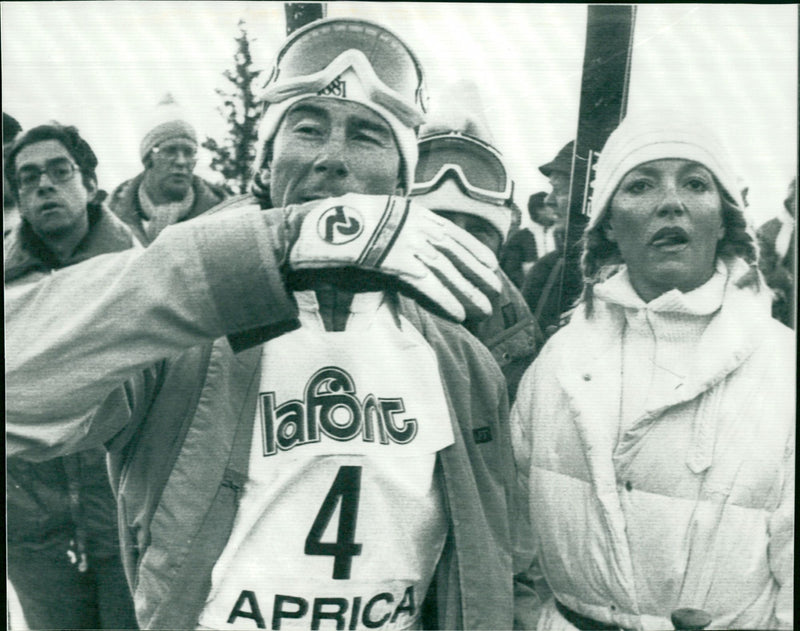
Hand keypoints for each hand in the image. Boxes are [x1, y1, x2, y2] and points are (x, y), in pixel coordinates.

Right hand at [286, 193, 501, 320]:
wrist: (306, 232)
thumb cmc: (332, 232)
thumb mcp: (370, 226)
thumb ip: (392, 239)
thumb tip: (406, 258)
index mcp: (406, 211)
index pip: (449, 231)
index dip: (472, 249)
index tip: (490, 264)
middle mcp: (410, 223)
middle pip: (453, 251)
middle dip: (477, 273)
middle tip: (496, 291)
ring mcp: (402, 241)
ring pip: (444, 269)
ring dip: (468, 290)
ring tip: (485, 309)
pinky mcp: (393, 261)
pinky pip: (425, 284)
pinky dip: (444, 299)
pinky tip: (460, 314)